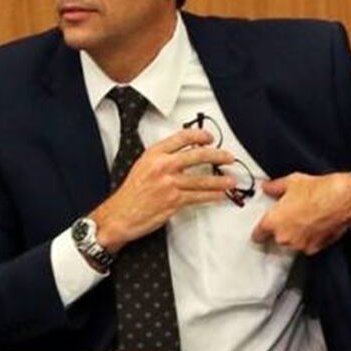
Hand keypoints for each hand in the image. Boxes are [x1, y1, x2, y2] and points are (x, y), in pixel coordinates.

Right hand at [92, 128, 235, 251]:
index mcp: (154, 154)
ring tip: (231, 180)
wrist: (119, 215)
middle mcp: (162, 166)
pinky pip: (199, 197)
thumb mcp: (143, 166)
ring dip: (220, 180)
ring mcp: (169, 183)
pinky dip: (213, 196)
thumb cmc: (131, 193)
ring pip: (202, 179)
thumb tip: (187, 152)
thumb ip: (163, 157)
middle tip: (228, 158)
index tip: (210, 138)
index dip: (200, 135)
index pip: (182, 137)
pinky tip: (221, 195)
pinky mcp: (174, 201)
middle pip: (197, 155)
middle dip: (217, 156)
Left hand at [251, 172, 350, 254]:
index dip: (260, 232)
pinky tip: (316, 224)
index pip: (257, 236)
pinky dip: (310, 238)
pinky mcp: (315, 248)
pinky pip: (307, 244)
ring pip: (292, 242)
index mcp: (273, 222)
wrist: (343, 200)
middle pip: (276, 238)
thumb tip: (267, 187)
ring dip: (296, 234)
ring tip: (306, 218)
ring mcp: (300, 245)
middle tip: (291, 215)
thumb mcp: (292, 182)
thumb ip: (275, 187)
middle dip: (282, 229)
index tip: (262, 229)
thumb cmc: (318, 190)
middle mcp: (284, 237)